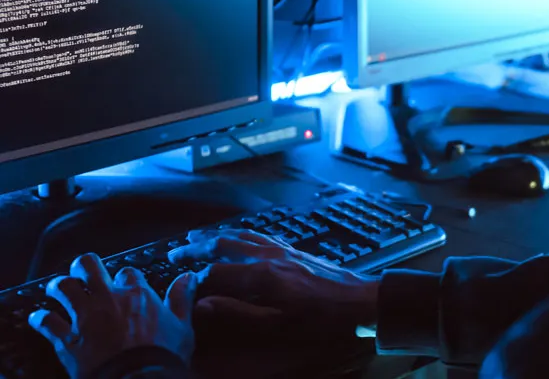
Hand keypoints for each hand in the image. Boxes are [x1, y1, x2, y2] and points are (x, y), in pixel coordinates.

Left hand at [28, 253, 196, 378]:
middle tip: (82, 272)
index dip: (126, 277)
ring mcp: (85, 317)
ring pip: (63, 288)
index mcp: (137, 294)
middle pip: (88, 267)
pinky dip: (40, 319)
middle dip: (83, 267)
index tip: (126, 283)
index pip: (127, 273)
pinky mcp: (68, 339)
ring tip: (57, 289)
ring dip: (58, 287)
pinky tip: (39, 319)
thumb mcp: (183, 326)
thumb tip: (188, 277)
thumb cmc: (162, 356)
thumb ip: (182, 298)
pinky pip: (47, 322)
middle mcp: (108, 299)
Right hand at [168, 229, 379, 330]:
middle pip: (224, 244)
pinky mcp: (296, 249)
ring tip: (199, 240)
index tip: (179, 286)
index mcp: (261, 275)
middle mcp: (269, 255)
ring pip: (242, 235)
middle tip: (177, 253)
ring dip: (217, 236)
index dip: (194, 279)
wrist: (361, 302)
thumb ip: (238, 313)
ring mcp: (284, 249)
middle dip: (197, 248)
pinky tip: (241, 238)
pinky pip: (262, 235)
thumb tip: (203, 304)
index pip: (215, 272)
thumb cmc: (322, 319)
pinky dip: (242, 234)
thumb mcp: (277, 324)